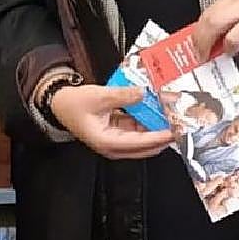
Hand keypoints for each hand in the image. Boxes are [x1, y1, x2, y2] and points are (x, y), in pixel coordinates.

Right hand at [50, 84, 174, 159]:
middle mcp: (114, 146)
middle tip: (178, 123)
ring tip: (171, 116)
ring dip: (156, 128)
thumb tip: (143, 93)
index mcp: (108, 142)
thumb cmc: (74, 104)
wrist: (59, 103)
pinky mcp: (117, 133)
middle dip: (162, 135)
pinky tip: (156, 111)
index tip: (174, 130)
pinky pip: (136, 130)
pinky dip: (146, 122)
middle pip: (145, 146)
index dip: (158, 137)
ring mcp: (116, 140)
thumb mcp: (99, 96)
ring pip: (142, 139)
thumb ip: (123, 96)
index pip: (140, 143)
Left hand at [191, 0, 238, 63]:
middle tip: (204, 56)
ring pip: (232, 40)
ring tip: (236, 50)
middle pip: (215, 23)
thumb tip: (201, 39)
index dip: (198, 33)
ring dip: (230, 51)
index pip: (208, 14)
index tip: (194, 47)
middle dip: (205, 43)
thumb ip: (224, 19)